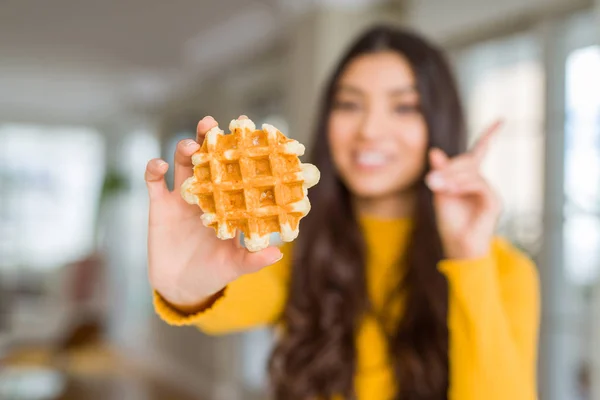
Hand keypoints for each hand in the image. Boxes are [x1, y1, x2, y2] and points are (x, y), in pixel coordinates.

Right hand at [145, 116, 282, 309]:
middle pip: (208, 159)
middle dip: (208, 140)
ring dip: (184, 150)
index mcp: (228, 202)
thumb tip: (277, 253)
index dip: (239, 151)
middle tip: (211, 125)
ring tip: (191, 146)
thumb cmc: (213, 273)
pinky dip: (154, 169)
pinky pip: (154, 182)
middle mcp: (207, 194)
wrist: (181, 287)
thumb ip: (253, 259)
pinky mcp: (160, 206)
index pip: (235, 171)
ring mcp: (183, 198)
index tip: (248, 132)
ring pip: (182, 164)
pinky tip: (159, 164)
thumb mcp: (234, 266)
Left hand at [426, 121, 502, 259]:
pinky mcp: (494, 202)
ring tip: (438, 188)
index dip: (490, 136)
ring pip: (472, 173)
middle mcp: (483, 183)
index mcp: (471, 180)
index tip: (501, 120)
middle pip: (469, 161)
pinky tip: (451, 191)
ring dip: (452, 178)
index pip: (481, 152)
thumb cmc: (450, 223)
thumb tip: (434, 151)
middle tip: (432, 180)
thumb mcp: (440, 193)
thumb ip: (440, 173)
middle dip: (450, 168)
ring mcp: (490, 193)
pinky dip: (463, 185)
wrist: (457, 247)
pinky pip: (479, 184)